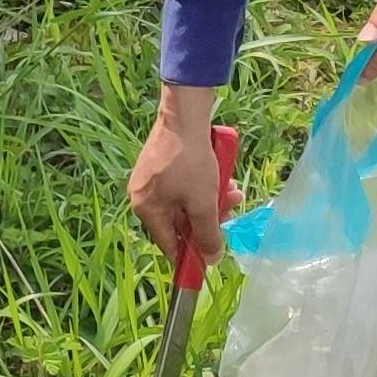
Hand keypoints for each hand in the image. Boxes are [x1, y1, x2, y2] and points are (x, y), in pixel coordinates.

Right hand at [129, 90, 233, 272]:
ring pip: (186, 200)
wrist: (185, 115)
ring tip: (233, 190)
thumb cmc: (190, 163)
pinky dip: (203, 184)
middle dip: (209, 218)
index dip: (190, 254)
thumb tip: (211, 261)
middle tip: (231, 210)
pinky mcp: (161, 162)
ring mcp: (151, 177)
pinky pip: (184, 184)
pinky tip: (221, 177)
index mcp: (146, 209)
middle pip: (180, 220)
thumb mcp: (204, 203)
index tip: (209, 258)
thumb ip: (208, 234)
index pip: (167, 243)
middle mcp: (143, 195)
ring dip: (211, 199)